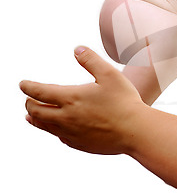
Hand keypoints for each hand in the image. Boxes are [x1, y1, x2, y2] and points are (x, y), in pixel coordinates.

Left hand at [20, 47, 143, 154]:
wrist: (135, 131)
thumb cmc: (125, 102)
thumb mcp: (110, 74)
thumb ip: (91, 60)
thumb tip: (77, 49)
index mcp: (71, 98)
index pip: (40, 92)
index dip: (28, 87)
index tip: (22, 84)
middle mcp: (66, 118)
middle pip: (37, 111)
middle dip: (29, 103)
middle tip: (28, 98)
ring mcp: (71, 133)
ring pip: (45, 126)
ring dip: (35, 119)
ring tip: (30, 116)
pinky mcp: (80, 144)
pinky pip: (60, 137)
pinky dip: (53, 130)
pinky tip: (57, 129)